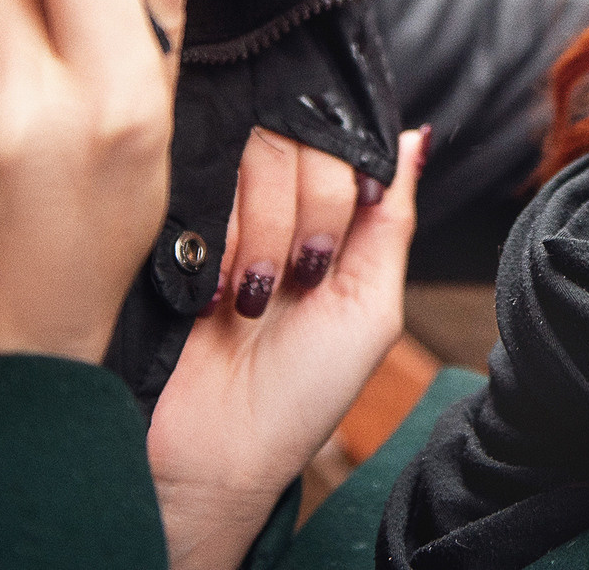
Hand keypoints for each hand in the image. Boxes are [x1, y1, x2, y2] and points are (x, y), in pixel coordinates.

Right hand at [149, 128, 424, 569]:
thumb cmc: (301, 391)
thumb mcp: (369, 306)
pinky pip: (199, 184)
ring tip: (250, 301)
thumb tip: (419, 136)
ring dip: (263, 235)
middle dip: (310, 213)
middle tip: (297, 281)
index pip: (347, 137)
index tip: (338, 243)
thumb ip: (392, 218)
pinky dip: (218, 240)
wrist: (213, 450)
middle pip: (303, 138)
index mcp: (328, 213)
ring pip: (255, 157)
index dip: (349, 177)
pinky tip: (213, 293)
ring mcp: (219, 204)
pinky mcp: (169, 218)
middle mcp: (275, 198)